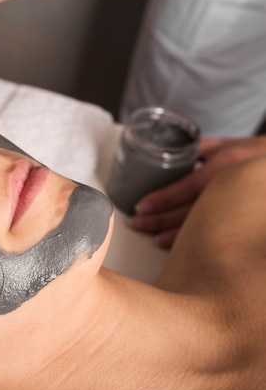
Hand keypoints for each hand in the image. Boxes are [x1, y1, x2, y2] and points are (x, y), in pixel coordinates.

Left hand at [129, 136, 265, 248]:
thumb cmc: (251, 154)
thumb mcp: (223, 145)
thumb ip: (194, 149)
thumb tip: (162, 153)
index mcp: (222, 166)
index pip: (185, 187)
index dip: (161, 199)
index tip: (140, 206)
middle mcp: (228, 188)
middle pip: (187, 210)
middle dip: (159, 219)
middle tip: (137, 223)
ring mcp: (235, 207)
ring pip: (199, 224)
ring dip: (173, 234)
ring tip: (153, 237)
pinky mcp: (239, 220)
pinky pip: (213, 232)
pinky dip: (191, 239)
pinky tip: (176, 244)